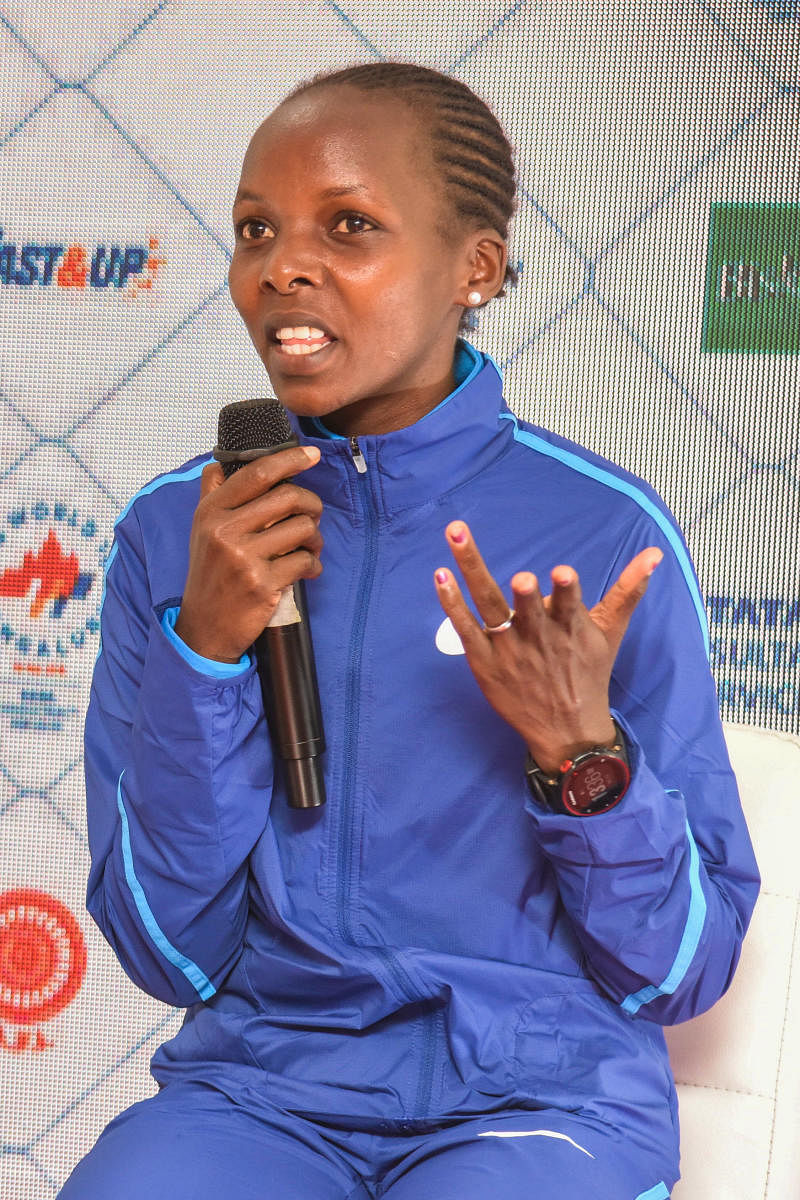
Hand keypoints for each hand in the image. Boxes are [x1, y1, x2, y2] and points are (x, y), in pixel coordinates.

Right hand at [175, 445, 322, 661]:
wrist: (205, 627)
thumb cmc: (210, 575)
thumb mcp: (201, 532)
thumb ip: (212, 496)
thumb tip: (219, 463)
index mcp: (210, 513)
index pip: (256, 474)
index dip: (289, 459)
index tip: (311, 455)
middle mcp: (224, 531)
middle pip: (287, 497)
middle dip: (311, 504)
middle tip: (313, 516)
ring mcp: (243, 558)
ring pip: (302, 528)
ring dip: (315, 537)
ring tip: (310, 547)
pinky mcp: (262, 584)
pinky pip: (304, 561)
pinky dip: (313, 565)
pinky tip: (307, 570)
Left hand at [434, 521, 661, 773]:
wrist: (566, 730)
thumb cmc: (589, 673)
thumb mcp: (610, 631)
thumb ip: (629, 590)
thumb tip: (655, 552)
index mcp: (570, 628)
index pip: (568, 605)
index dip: (565, 591)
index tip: (562, 574)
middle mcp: (537, 638)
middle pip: (527, 609)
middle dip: (526, 594)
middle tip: (522, 579)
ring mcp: (507, 649)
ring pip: (489, 608)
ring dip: (473, 575)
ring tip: (457, 547)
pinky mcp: (483, 661)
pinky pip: (464, 629)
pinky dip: (451, 604)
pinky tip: (440, 574)